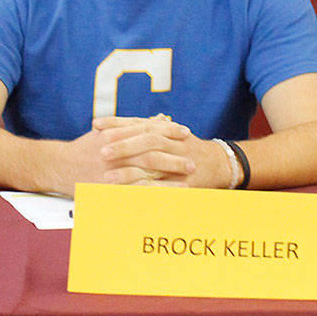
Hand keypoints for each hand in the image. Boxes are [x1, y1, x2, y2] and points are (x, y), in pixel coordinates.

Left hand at [91, 114, 228, 187]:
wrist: (220, 164)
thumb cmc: (188, 148)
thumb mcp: (170, 134)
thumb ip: (148, 128)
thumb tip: (117, 124)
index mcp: (167, 130)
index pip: (139, 123)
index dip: (117, 122)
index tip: (96, 124)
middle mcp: (174, 142)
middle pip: (146, 140)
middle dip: (123, 144)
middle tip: (101, 150)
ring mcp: (180, 161)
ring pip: (152, 162)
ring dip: (129, 169)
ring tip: (107, 175)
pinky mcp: (183, 181)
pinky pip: (162, 185)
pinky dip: (144, 188)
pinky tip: (128, 193)